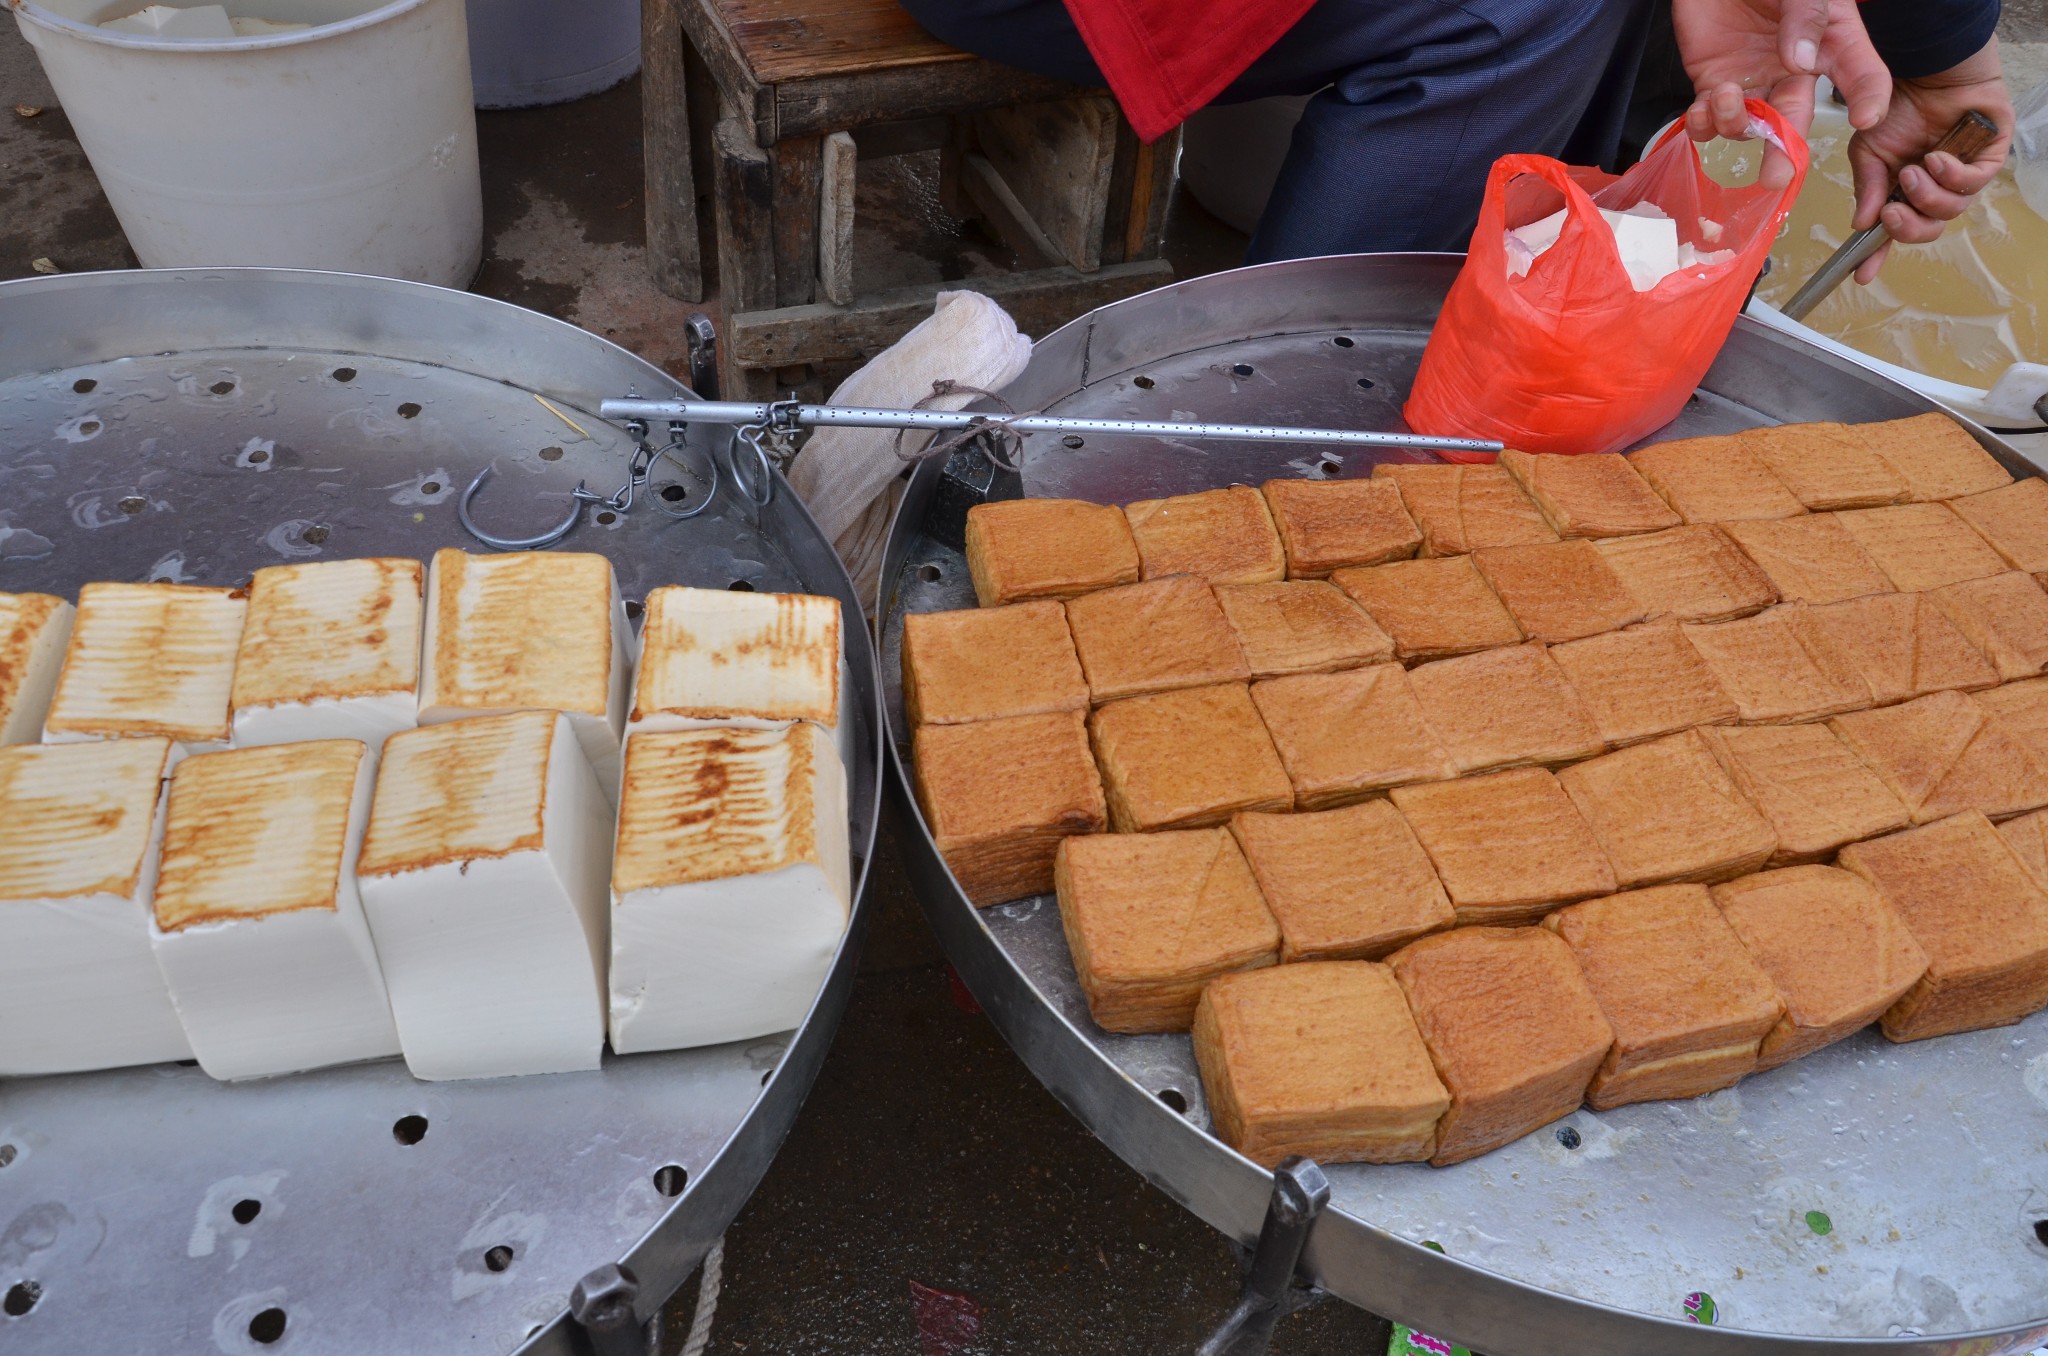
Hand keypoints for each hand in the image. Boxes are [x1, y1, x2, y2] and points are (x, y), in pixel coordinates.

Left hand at [1673, 0, 1890, 187]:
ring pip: (1749, 125)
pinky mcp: (1714, 83)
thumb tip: (1800, 63)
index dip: (1868, 98)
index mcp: (1829, 42)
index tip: (1867, 118)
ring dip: (1735, 123)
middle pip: (1795, 119)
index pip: (1860, 76)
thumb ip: (1806, 16)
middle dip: (1785, 150)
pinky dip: (1704, 124)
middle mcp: (1793, 70)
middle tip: (1777, 176)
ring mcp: (1752, 80)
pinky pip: (1710, 119)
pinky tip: (1702, 108)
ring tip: (1726, 95)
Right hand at [1845, 37, 2013, 282]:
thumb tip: (1862, 224)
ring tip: (1914, 169)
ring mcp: (1962, 176)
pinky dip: (1952, 176)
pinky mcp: (1988, 160)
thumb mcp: (1868, 151)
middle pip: (1927, 230)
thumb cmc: (1899, 106)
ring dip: (1927, 196)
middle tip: (1891, 211)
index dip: (1878, 254)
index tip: (1862, 274)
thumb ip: (1868, 187)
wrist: (1929, 70)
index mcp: (1902, 190)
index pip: (1893, 230)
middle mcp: (1933, 189)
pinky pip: (1972, 184)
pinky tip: (1937, 158)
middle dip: (1907, 226)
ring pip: (1949, 211)